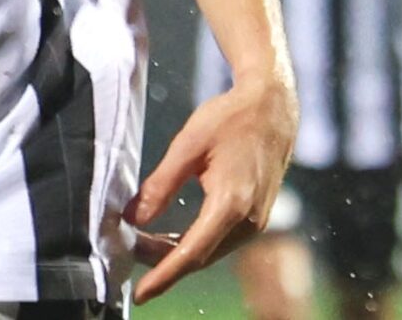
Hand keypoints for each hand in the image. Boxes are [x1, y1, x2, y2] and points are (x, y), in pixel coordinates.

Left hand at [124, 73, 296, 301]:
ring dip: (177, 253)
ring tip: (143, 244)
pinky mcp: (257, 216)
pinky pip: (221, 240)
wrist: (272, 107)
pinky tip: (171, 237)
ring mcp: (256, 221)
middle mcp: (249, 220)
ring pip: (211, 251)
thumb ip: (159, 185)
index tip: (139, 294)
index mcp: (232, 203)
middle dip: (163, 262)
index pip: (191, 253)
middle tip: (129, 251)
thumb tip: (131, 218)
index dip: (163, 276)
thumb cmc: (231, 118)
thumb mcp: (188, 145)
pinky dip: (195, 243)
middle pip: (200, 256)